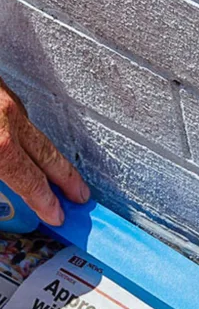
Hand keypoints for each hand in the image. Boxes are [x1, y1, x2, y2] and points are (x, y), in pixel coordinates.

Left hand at [0, 78, 88, 224]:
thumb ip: (0, 174)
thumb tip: (7, 191)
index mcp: (0, 144)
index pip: (33, 183)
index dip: (47, 202)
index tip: (57, 215)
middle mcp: (6, 116)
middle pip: (48, 154)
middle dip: (67, 178)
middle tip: (80, 194)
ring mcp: (1, 93)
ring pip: (30, 127)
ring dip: (42, 150)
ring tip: (50, 168)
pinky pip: (15, 109)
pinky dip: (20, 125)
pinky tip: (14, 131)